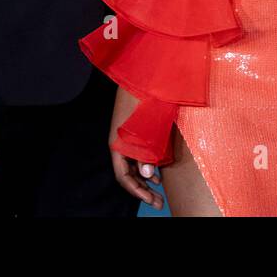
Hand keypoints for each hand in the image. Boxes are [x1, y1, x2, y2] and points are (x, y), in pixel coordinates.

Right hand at [109, 86, 164, 209]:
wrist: (142, 72)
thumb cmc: (146, 97)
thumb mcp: (149, 126)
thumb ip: (147, 152)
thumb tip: (147, 176)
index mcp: (118, 143)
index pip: (123, 176)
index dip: (137, 191)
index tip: (151, 200)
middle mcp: (120, 142)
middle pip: (128, 173)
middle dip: (142, 190)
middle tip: (158, 203)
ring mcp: (127, 136)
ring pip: (133, 164)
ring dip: (145, 179)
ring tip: (158, 191)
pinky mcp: (135, 130)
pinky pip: (137, 154)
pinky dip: (147, 165)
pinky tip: (158, 172)